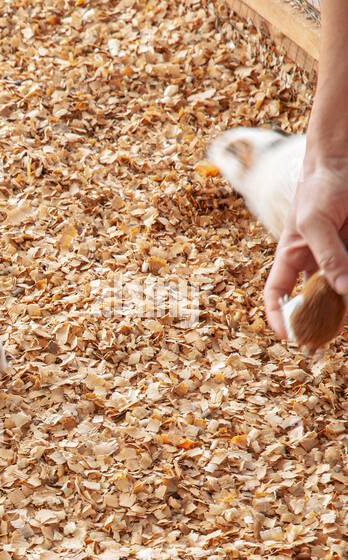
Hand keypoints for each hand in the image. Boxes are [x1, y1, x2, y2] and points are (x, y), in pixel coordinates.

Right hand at [264, 162, 347, 339]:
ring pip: (338, 291)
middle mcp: (313, 262)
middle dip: (315, 320)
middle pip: (310, 299)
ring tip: (343, 326)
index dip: (278, 316)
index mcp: (290, 257)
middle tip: (325, 339)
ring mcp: (338, 258)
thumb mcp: (316, 222)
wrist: (345, 163)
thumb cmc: (321, 188)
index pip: (277, 294)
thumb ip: (328, 255)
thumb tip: (341, 289)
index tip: (289, 336)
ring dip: (340, 308)